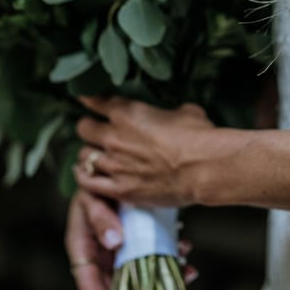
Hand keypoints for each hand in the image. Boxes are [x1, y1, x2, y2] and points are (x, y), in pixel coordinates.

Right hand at [65, 189, 197, 289]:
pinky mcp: (141, 239)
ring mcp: (123, 249)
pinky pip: (154, 256)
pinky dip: (170, 258)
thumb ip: (100, 217)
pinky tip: (186, 254)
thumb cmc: (97, 181)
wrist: (114, 163)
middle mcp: (103, 254)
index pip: (89, 284)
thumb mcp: (93, 196)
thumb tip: (114, 241)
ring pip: (140, 277)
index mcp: (84, 248)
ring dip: (162, 284)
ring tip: (187, 277)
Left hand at [74, 95, 213, 205]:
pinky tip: (86, 175)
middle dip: (89, 128)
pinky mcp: (120, 190)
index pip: (94, 100)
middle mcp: (115, 137)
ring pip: (84, 156)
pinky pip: (88, 184)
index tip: (89, 100)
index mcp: (127, 112)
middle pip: (83, 128)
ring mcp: (115, 164)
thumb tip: (171, 115)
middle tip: (96, 131)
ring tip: (95, 155)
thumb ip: (166, 112)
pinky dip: (85, 178)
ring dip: (89, 154)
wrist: (206, 168)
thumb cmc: (199, 137)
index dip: (89, 99)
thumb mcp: (184, 112)